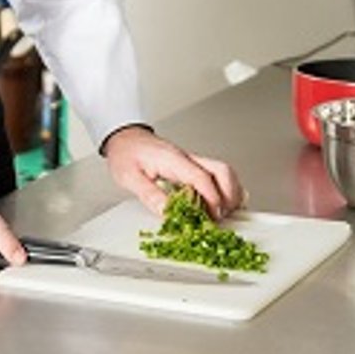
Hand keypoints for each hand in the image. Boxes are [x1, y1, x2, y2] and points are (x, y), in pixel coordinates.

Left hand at [103, 126, 245, 219]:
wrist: (124, 137)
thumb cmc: (126, 153)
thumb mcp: (129, 176)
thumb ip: (149, 194)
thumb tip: (167, 212)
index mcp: (172, 160)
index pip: (201, 177)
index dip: (211, 198)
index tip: (213, 216)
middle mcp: (186, 158)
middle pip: (221, 170)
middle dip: (228, 195)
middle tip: (220, 216)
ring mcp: (191, 161)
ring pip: (223, 171)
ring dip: (230, 192)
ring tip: (224, 212)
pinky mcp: (191, 166)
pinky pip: (216, 174)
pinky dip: (225, 188)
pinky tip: (223, 202)